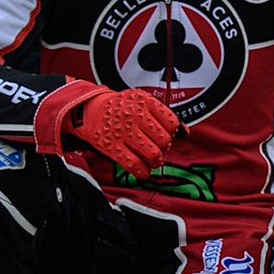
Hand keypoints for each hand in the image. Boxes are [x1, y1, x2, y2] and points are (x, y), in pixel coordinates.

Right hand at [63, 87, 181, 178]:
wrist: (88, 110)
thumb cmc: (120, 107)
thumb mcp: (142, 102)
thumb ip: (164, 115)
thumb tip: (185, 133)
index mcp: (143, 101)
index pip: (171, 122)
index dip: (170, 132)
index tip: (163, 134)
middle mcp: (133, 116)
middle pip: (164, 141)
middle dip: (164, 148)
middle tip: (157, 148)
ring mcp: (122, 132)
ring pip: (153, 155)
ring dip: (155, 161)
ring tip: (152, 159)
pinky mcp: (112, 148)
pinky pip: (135, 166)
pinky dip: (143, 172)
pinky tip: (142, 169)